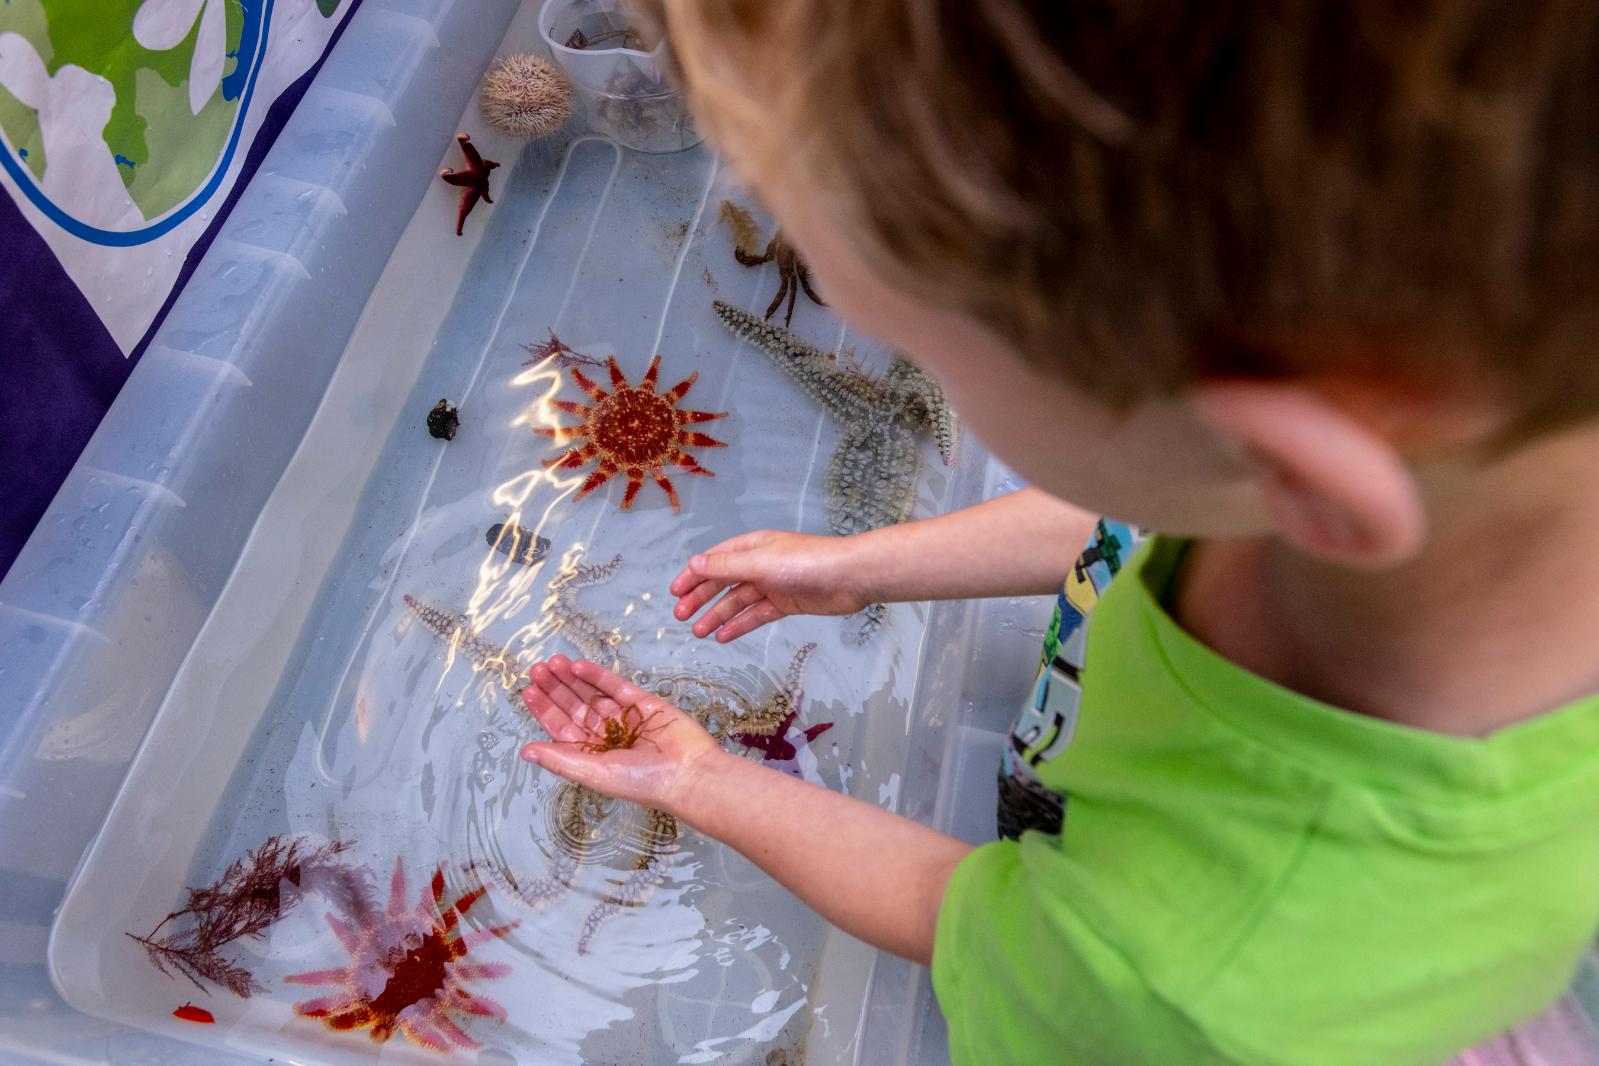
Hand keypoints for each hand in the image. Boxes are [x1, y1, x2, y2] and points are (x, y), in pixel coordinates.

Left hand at [519, 655, 723, 813]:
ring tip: (552, 662)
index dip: (545, 709)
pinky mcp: (642, 703)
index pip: (561, 728)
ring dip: (571, 679)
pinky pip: (614, 686)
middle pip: (573, 707)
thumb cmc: (642, 782)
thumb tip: (526, 752)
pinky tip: (578, 665)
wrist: (686, 773)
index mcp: (591, 755)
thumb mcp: (593, 773)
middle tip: (537, 669)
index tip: (529, 691)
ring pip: (591, 694)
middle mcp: (605, 736)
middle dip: (555, 689)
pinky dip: (596, 675)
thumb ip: (559, 759)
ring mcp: (624, 717)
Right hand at [669, 530, 868, 641]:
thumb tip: (694, 564)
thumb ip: (726, 566)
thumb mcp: (761, 563)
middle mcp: (759, 564)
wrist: (849, 577)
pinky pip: (756, 614)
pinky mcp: (786, 603)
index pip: (714, 561)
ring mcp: (773, 584)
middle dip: (701, 598)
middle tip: (681, 616)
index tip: (674, 593)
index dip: (693, 575)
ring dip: (718, 615)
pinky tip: (724, 636)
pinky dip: (740, 624)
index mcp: (752, 547)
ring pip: (738, 601)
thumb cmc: (805, 563)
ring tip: (698, 632)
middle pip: (723, 581)